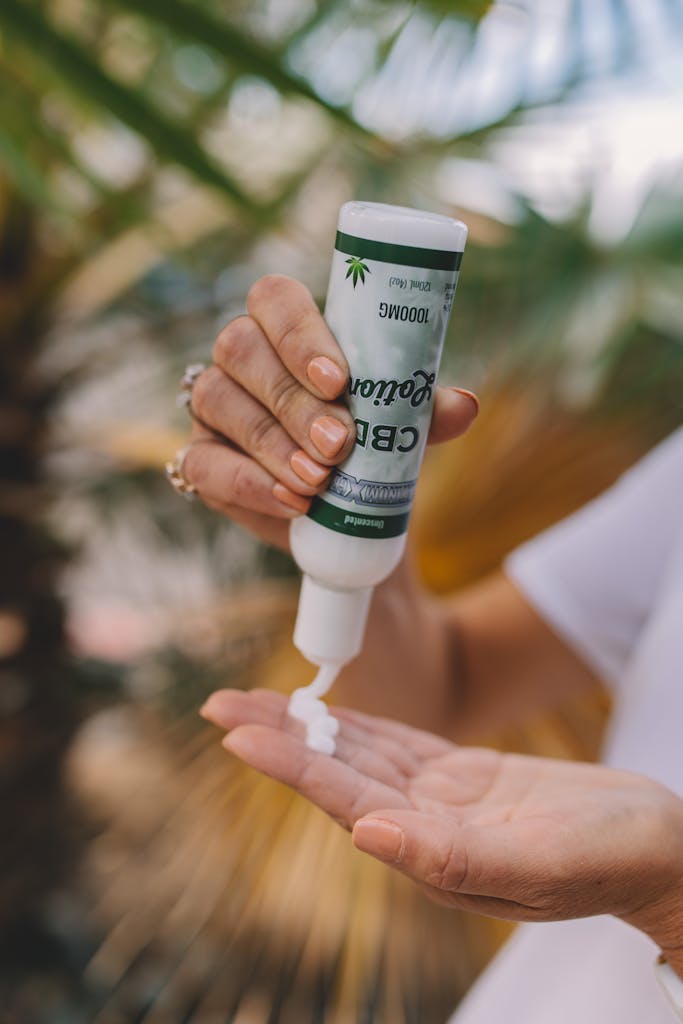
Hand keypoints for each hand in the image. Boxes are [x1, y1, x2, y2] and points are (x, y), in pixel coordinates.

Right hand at [181, 275, 477, 549]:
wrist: (346, 516)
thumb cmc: (369, 448)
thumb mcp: (399, 427)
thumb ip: (422, 412)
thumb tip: (464, 405)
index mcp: (285, 328)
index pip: (272, 298)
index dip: (298, 332)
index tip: (339, 378)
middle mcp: (240, 357)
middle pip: (242, 350)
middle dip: (294, 400)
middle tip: (340, 443)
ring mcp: (213, 406)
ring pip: (219, 402)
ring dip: (274, 444)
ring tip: (321, 480)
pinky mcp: (201, 458)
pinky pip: (206, 463)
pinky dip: (252, 483)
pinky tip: (293, 502)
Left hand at [201, 688, 682, 971]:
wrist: (654, 846)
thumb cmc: (607, 859)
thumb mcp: (536, 861)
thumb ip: (450, 855)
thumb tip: (366, 834)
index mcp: (432, 853)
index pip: (344, 800)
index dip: (291, 763)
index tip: (239, 733)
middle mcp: (423, 826)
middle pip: (335, 772)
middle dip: (278, 737)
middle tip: (219, 705)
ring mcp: (441, 800)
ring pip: (358, 754)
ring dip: (306, 726)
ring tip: (255, 701)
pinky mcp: (464, 778)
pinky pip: (396, 745)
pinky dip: (358, 724)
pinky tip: (326, 710)